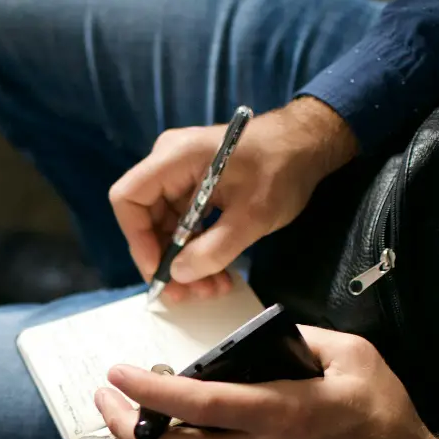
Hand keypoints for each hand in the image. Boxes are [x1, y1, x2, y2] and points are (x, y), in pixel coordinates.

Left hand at [94, 326, 438, 438]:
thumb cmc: (385, 422)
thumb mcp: (357, 359)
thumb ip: (303, 339)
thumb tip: (257, 337)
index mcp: (283, 415)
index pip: (197, 404)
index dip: (148, 390)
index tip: (117, 373)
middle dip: (125, 426)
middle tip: (106, 400)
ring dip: (164, 437)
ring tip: (154, 409)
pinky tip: (204, 433)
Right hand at [109, 97, 357, 302]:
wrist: (310, 144)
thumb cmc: (282, 169)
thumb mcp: (252, 215)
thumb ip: (213, 248)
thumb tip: (179, 276)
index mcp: (174, 158)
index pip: (128, 198)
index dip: (137, 238)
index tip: (160, 270)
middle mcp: (169, 164)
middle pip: (146, 219)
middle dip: (165, 260)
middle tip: (187, 294)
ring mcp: (182, 177)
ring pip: (166, 227)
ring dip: (184, 262)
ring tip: (211, 290)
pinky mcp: (196, 188)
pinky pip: (185, 224)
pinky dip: (198, 250)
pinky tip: (218, 274)